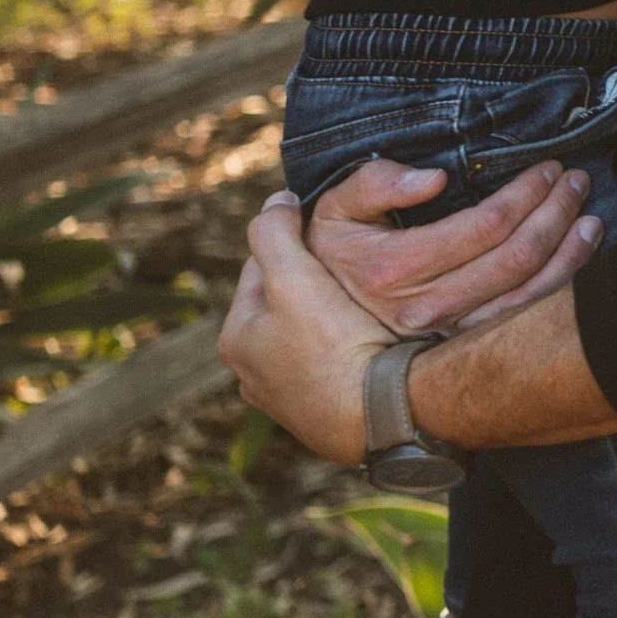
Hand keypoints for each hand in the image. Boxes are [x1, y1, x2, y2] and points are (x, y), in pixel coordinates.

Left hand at [219, 190, 393, 463]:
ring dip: (334, 316)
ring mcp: (289, 399)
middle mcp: (254, 375)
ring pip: (311, 335)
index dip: (294, 242)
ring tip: (368, 301)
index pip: (261, 269)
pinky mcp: (325, 415)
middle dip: (313, 281)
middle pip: (286, 303)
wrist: (379, 415)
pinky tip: (375, 340)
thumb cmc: (334, 345)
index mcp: (237, 338)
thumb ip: (276, 232)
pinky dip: (349, 348)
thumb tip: (275, 202)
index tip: (329, 229)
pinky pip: (334, 365)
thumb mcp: (295, 276)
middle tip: (353, 264)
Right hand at [305, 159, 601, 334]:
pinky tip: (579, 254)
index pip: (483, 226)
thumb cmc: (331, 255)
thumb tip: (434, 177)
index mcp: (392, 269)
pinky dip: (560, 283)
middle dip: (555, 213)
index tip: (546, 168)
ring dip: (568, 250)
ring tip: (589, 215)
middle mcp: (424, 308)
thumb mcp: (333, 211)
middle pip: (515, 256)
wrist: (313, 328)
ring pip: (527, 293)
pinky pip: (523, 318)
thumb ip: (375, 184)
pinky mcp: (462, 350)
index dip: (524, 194)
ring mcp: (446, 335)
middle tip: (576, 181)